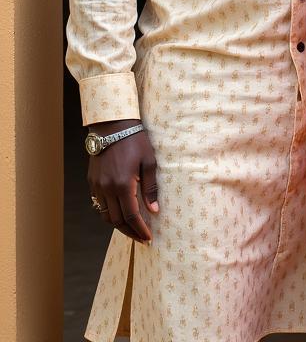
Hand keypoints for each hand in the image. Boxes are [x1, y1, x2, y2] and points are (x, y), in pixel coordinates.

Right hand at [86, 119, 158, 242]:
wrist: (113, 126)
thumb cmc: (136, 141)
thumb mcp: (150, 161)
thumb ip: (151, 187)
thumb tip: (154, 210)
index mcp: (123, 185)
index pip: (131, 216)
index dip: (140, 230)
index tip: (148, 238)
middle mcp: (107, 189)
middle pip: (117, 221)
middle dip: (130, 232)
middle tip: (141, 238)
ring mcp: (97, 186)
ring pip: (105, 215)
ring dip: (118, 225)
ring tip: (132, 229)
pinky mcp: (92, 182)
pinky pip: (99, 205)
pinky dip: (109, 213)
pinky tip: (120, 213)